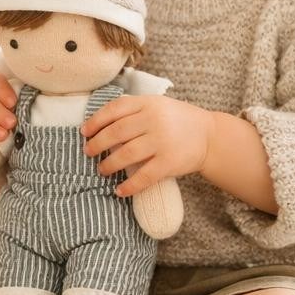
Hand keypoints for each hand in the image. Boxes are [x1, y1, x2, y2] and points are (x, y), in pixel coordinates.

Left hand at [81, 95, 214, 196]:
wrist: (211, 136)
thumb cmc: (176, 120)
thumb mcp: (156, 105)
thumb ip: (132, 109)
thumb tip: (97, 122)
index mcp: (148, 103)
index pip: (114, 109)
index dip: (95, 121)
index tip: (84, 132)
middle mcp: (154, 120)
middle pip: (116, 133)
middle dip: (97, 144)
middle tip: (88, 152)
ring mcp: (162, 142)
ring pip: (126, 154)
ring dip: (109, 165)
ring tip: (101, 170)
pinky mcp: (169, 162)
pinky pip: (144, 177)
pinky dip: (129, 186)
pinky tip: (119, 191)